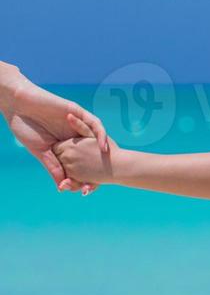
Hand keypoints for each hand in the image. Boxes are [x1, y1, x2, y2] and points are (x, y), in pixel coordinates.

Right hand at [4, 74, 108, 191]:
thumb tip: (62, 187)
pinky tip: (102, 146)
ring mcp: (77, 124)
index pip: (80, 162)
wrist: (17, 104)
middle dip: (97, 166)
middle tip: (101, 182)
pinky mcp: (78, 113)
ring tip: (108, 163)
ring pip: (96, 139)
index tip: (87, 190)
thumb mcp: (40, 151)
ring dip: (103, 150)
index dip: (84, 175)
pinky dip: (100, 135)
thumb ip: (53, 167)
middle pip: (92, 152)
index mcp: (65, 145)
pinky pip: (94, 124)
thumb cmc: (25, 127)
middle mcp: (74, 135)